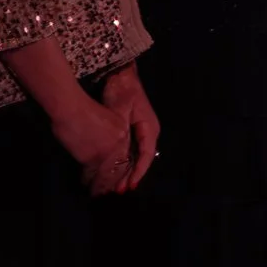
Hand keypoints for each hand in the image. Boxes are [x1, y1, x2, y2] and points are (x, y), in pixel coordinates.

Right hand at [52, 94, 133, 195]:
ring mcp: (105, 152)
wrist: (74, 110)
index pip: (129, 159)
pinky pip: (91, 173)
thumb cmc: (90, 111)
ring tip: (98, 193)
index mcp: (124, 136)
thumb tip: (109, 149)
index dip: (126, 173)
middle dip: (115, 183)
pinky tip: (86, 184)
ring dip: (101, 184)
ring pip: (106, 173)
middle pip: (119, 169)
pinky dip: (88, 179)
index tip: (125, 183)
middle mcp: (119, 146)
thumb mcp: (112, 120)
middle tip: (112, 193)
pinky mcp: (91, 157)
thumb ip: (115, 136)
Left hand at [101, 63, 160, 191]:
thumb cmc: (122, 91)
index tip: (129, 186)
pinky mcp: (133, 129)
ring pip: (136, 155)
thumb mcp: (120, 112)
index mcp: (150, 128)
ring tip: (117, 186)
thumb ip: (121, 132)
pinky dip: (124, 161)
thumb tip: (118, 155)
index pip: (146, 155)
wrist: (121, 75)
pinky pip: (131, 150)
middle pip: (142, 159)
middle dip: (132, 176)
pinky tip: (115, 170)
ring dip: (127, 170)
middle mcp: (149, 131)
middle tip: (120, 191)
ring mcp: (141, 130)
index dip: (138, 172)